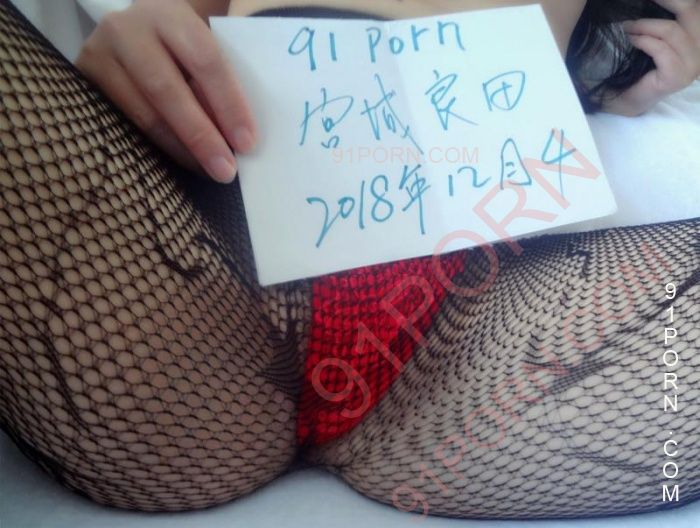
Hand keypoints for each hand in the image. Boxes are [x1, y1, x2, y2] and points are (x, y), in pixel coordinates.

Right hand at [76, 0, 255, 182]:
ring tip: (205, 171)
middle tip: (225, 171)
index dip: (228, 105)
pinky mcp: (83, 83)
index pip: (205, 61)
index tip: (247, 143)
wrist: (137, 31)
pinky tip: (176, 165)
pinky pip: (121, 127)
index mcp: (170, 14)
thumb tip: (239, 138)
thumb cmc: (181, 45)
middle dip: (200, 136)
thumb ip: (221, 79)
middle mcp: (127, 29)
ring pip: (142, 114)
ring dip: (179, 150)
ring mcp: (98, 55)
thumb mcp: (204, 46)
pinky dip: (152, 150)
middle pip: (167, 90)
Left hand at [607, 0, 699, 115]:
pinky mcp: (677, 77)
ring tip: (627, 26)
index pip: (695, 8)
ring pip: (671, 30)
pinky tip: (631, 39)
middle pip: (691, 11)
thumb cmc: (638, 65)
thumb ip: (664, 17)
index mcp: (698, 36)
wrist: (625, 98)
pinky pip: (661, 49)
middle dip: (665, 1)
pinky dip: (643, 40)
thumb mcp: (655, 34)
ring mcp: (692, 65)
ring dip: (644, 25)